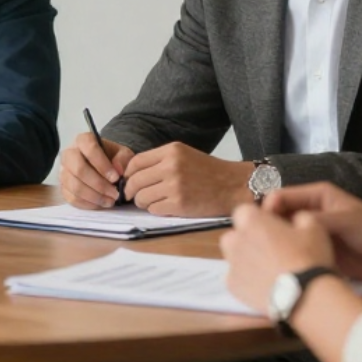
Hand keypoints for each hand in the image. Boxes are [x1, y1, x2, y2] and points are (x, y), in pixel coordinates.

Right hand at [60, 131, 135, 207]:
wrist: (104, 167)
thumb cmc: (113, 158)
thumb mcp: (123, 154)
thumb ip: (123, 158)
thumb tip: (117, 169)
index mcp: (83, 140)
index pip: (89, 148)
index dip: (102, 164)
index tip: (116, 178)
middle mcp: (69, 154)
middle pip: (78, 169)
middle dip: (98, 184)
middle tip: (115, 193)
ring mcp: (63, 172)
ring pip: (74, 186)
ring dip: (94, 196)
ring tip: (110, 201)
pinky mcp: (63, 187)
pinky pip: (72, 198)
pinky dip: (88, 204)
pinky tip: (101, 204)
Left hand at [120, 142, 254, 216]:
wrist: (234, 186)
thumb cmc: (208, 172)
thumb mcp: (184, 155)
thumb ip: (160, 161)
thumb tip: (130, 174)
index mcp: (171, 151)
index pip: (135, 162)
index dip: (127, 174)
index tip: (128, 181)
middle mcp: (171, 166)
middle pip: (134, 181)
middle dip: (131, 191)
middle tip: (134, 197)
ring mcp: (175, 185)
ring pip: (141, 198)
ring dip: (144, 203)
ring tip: (154, 202)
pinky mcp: (179, 204)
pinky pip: (153, 209)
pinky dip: (156, 210)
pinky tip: (167, 207)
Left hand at [220, 203, 336, 312]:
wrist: (305, 296)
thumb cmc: (308, 257)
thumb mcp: (314, 227)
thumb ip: (299, 216)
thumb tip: (295, 219)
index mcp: (252, 221)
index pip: (244, 211)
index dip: (257, 218)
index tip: (272, 226)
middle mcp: (236, 240)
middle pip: (234, 234)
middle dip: (246, 238)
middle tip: (269, 247)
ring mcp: (231, 265)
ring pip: (232, 257)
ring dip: (244, 258)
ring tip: (266, 268)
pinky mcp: (232, 287)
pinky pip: (235, 278)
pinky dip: (245, 279)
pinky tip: (263, 284)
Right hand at [264, 183, 361, 282]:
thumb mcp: (347, 220)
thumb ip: (317, 219)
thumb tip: (286, 224)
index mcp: (317, 196)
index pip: (281, 197)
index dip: (268, 209)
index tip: (261, 227)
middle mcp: (311, 212)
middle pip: (278, 217)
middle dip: (268, 228)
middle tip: (259, 246)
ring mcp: (312, 233)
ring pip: (285, 236)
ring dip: (276, 245)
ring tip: (266, 259)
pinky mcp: (316, 252)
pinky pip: (296, 252)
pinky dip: (286, 258)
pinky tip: (279, 267)